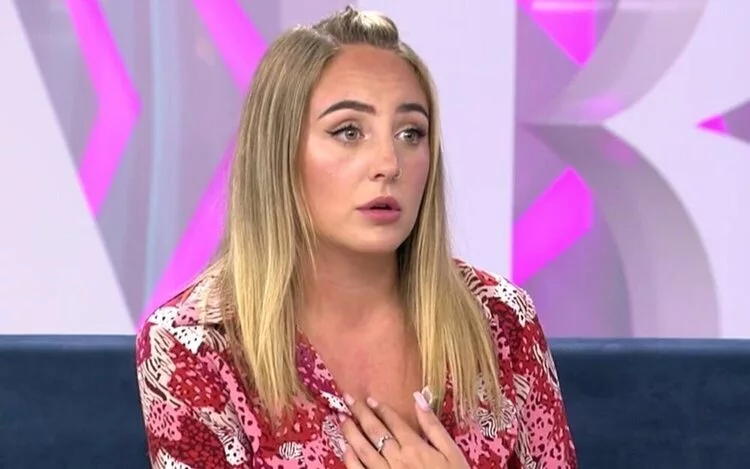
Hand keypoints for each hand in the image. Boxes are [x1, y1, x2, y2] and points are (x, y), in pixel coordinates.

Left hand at [338, 392, 469, 468]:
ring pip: (363, 450)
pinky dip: (350, 459)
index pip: (393, 421)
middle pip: (374, 431)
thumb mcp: (451, 452)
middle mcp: (396, 458)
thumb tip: (418, 397)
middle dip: (360, 413)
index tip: (369, 399)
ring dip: (351, 432)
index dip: (380, 409)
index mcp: (415, 447)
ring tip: (342, 419)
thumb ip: (433, 425)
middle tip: (348, 399)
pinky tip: (344, 448)